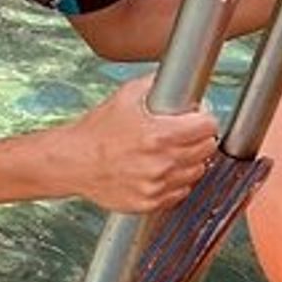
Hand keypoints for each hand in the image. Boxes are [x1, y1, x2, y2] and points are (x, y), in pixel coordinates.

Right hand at [67, 76, 217, 213]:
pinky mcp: (151, 202)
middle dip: (199, 138)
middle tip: (185, 134)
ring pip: (197, 171)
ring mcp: (157, 185)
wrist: (73, 162)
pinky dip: (176, 181)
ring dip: (189, 161)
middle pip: (207, 149)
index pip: (208, 127)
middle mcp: (161, 162)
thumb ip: (155, 85)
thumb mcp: (124, 97)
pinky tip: (161, 170)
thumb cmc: (95, 132)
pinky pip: (181, 191)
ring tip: (171, 153)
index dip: (204, 119)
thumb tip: (179, 80)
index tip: (198, 118)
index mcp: (159, 135)